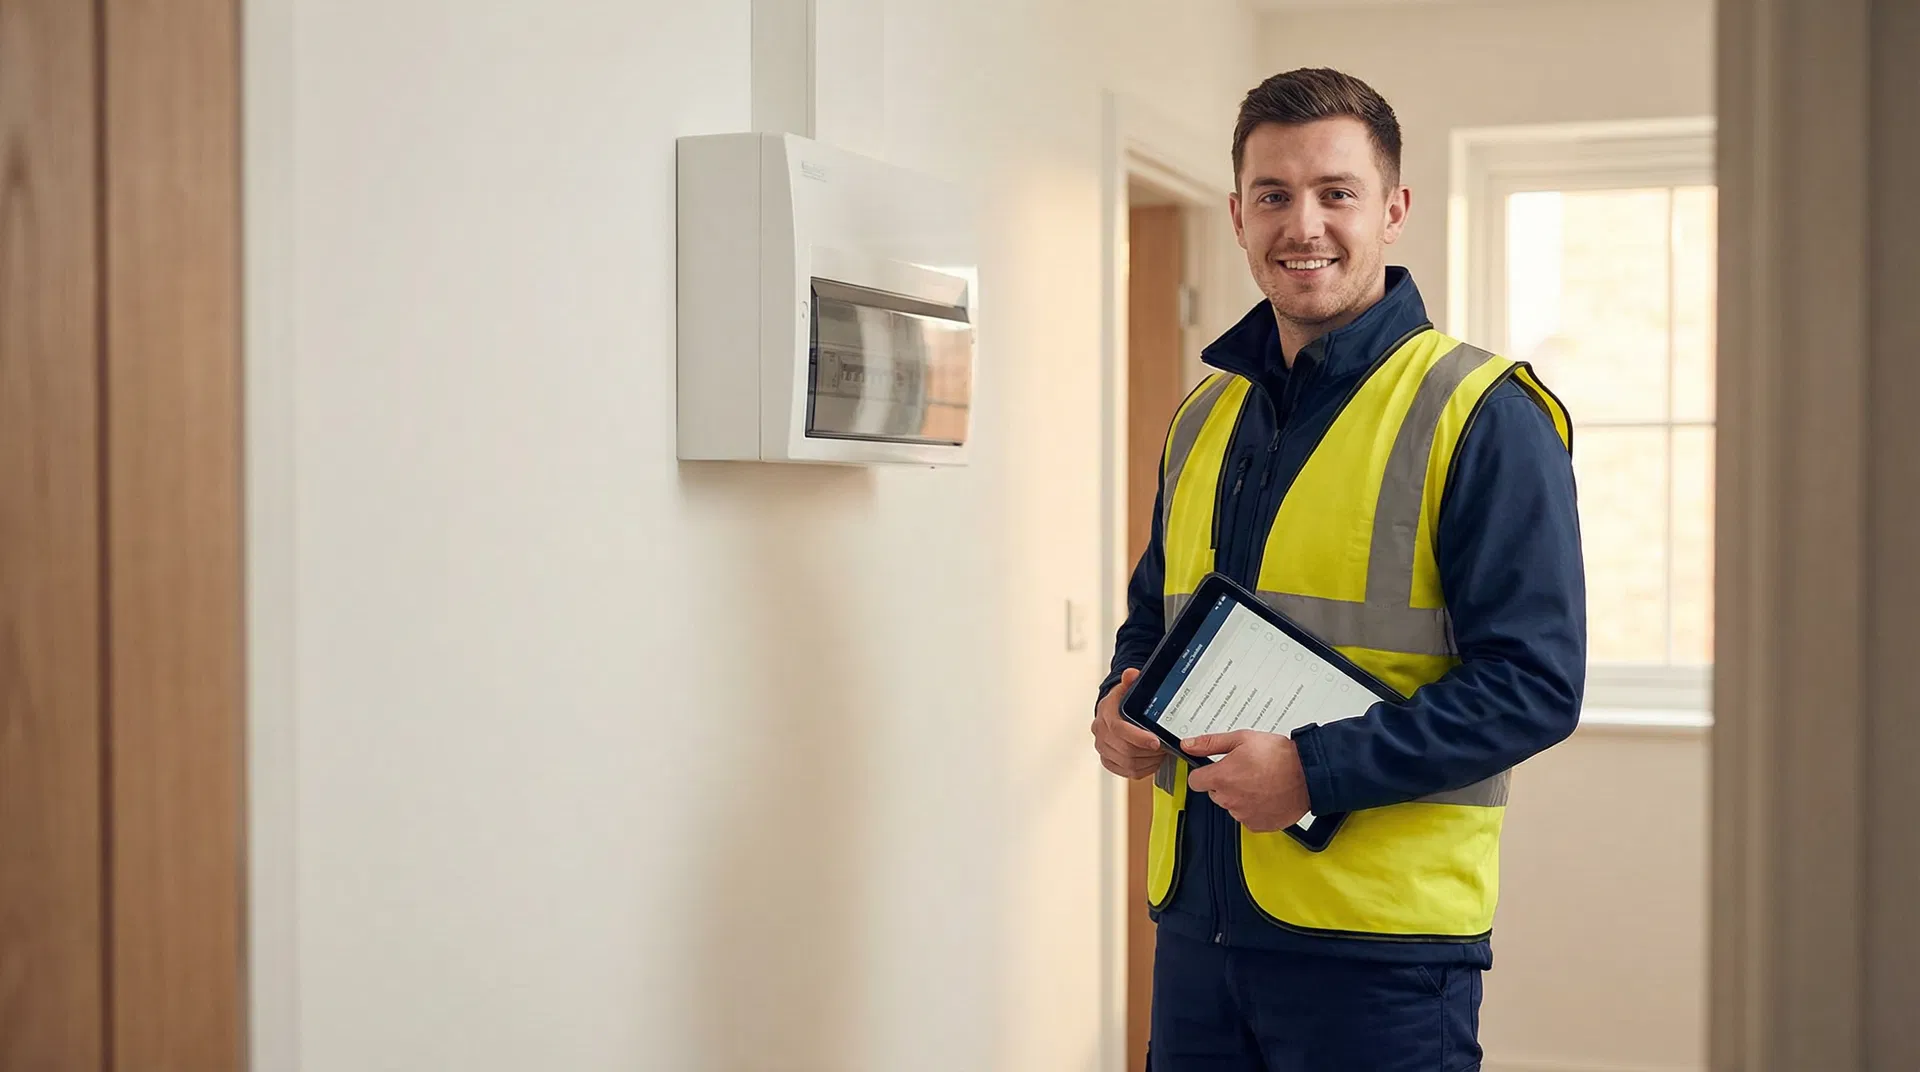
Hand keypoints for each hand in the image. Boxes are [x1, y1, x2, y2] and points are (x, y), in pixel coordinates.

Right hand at [1090, 669, 1165, 778]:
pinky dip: (1143, 768)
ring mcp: (1103, 748)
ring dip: (1148, 760)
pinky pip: (1127, 772)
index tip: (1156, 742)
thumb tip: (1131, 674)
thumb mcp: (1128, 687)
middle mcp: (1101, 732)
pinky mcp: (1108, 761)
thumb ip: (1131, 680)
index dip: (1138, 738)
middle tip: (1164, 746)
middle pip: (1125, 750)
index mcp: (1105, 713)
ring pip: (1128, 764)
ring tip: (1160, 752)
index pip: (1119, 729)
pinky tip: (1151, 759)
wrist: (1113, 711)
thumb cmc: (1123, 700)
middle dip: (1149, 751)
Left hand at [1183, 730, 1310, 831]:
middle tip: (1246, 771)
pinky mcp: (1257, 825)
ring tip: (1261, 782)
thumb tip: (1188, 745)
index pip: (1195, 781)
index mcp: (1221, 778)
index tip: (1215, 769)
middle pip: (1214, 793)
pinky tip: (1267, 795)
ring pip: (1232, 805)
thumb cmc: (1279, 756)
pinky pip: (1247, 817)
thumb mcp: (1242, 739)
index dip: (1204, 773)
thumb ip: (1210, 743)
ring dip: (1240, 796)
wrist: (1309, 775)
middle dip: (1225, 783)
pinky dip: (1254, 809)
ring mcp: (1243, 815)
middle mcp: (1229, 799)